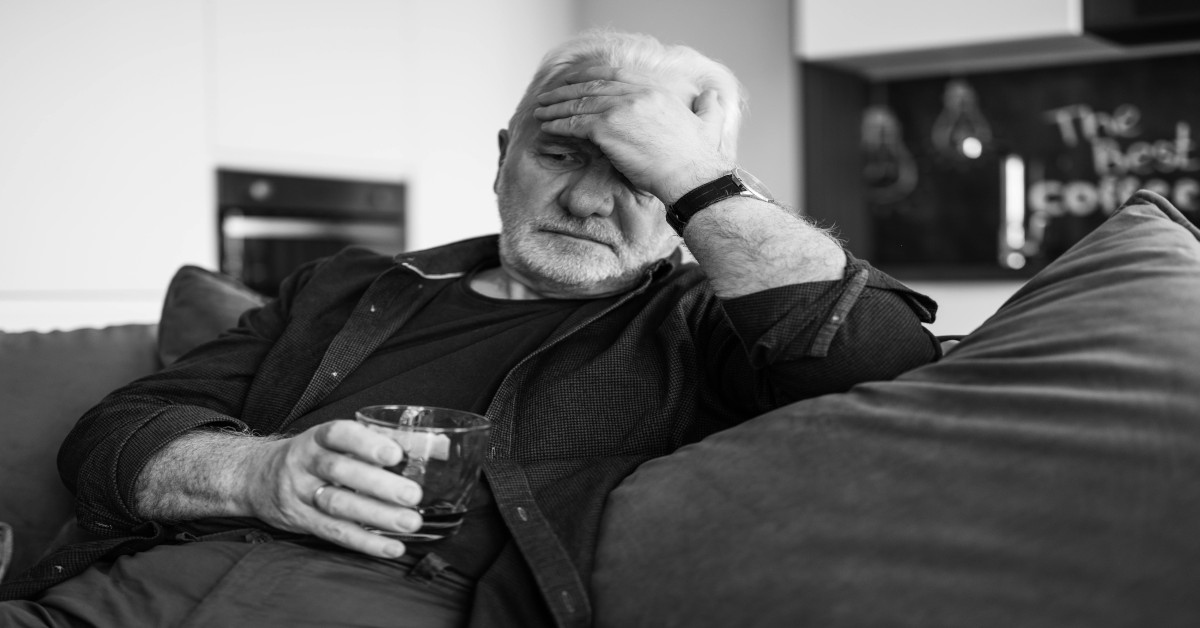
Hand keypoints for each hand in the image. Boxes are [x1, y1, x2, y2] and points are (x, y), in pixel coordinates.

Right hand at [243, 420, 421, 557]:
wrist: (255, 476)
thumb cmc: (310, 456)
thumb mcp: (332, 440)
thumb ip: (374, 442)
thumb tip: (429, 445)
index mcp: (317, 437)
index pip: (339, 434)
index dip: (366, 443)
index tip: (395, 454)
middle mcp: (305, 463)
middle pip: (340, 472)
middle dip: (379, 485)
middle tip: (413, 495)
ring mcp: (299, 493)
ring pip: (337, 505)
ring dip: (377, 516)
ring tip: (409, 522)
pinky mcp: (300, 521)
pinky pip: (334, 533)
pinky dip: (365, 542)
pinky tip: (391, 546)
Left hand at [533, 65, 732, 203]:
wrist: (692, 178)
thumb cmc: (700, 160)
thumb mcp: (709, 124)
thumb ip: (709, 106)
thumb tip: (712, 96)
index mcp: (654, 89)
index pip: (612, 74)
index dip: (588, 77)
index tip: (572, 82)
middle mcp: (636, 93)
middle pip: (590, 86)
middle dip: (566, 91)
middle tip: (549, 97)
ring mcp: (620, 108)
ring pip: (578, 103)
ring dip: (556, 107)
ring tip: (541, 111)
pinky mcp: (608, 128)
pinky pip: (575, 123)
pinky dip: (558, 124)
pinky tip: (547, 127)